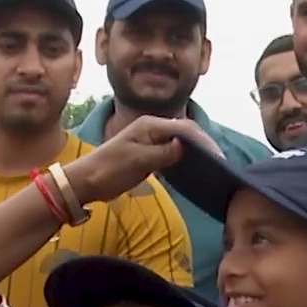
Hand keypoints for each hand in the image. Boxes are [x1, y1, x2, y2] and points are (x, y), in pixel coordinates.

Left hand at [62, 116, 217, 203]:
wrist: (86, 181)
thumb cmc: (108, 169)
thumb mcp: (136, 161)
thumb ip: (162, 153)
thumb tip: (185, 147)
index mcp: (149, 125)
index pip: (183, 128)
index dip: (202, 141)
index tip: (216, 156)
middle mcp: (152, 129)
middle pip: (185, 132)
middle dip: (203, 144)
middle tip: (220, 162)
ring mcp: (151, 141)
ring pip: (180, 141)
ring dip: (196, 150)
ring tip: (213, 165)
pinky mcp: (149, 154)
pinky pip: (172, 152)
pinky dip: (185, 157)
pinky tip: (195, 168)